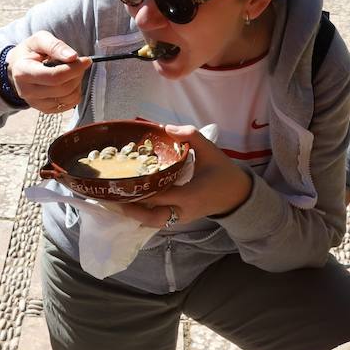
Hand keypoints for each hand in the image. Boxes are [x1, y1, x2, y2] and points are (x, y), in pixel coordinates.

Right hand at [6, 31, 88, 112]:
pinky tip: (68, 81)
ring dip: (77, 82)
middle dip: (77, 74)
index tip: (86, 60)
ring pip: (69, 97)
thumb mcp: (39, 39)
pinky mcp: (44, 109)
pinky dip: (75, 92)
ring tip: (70, 71)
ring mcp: (35, 103)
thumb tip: (73, 57)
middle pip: (64, 88)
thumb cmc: (30, 51)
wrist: (18, 67)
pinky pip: (70, 104)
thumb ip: (55, 46)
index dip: (74, 69)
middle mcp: (27, 91)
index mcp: (23, 72)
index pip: (54, 77)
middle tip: (78, 63)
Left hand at [116, 126, 253, 226]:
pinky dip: (143, 214)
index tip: (121, 182)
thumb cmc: (223, 172)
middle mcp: (183, 210)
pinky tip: (129, 203)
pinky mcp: (180, 218)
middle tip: (111, 198)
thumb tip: (166, 127)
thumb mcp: (210, 150)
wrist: (238, 195)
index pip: (159, 196)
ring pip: (153, 222)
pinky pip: (158, 220)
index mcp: (190, 195)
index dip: (139, 191)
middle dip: (130, 210)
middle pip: (152, 217)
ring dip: (134, 214)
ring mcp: (181, 217)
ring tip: (114, 201)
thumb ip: (190, 136)